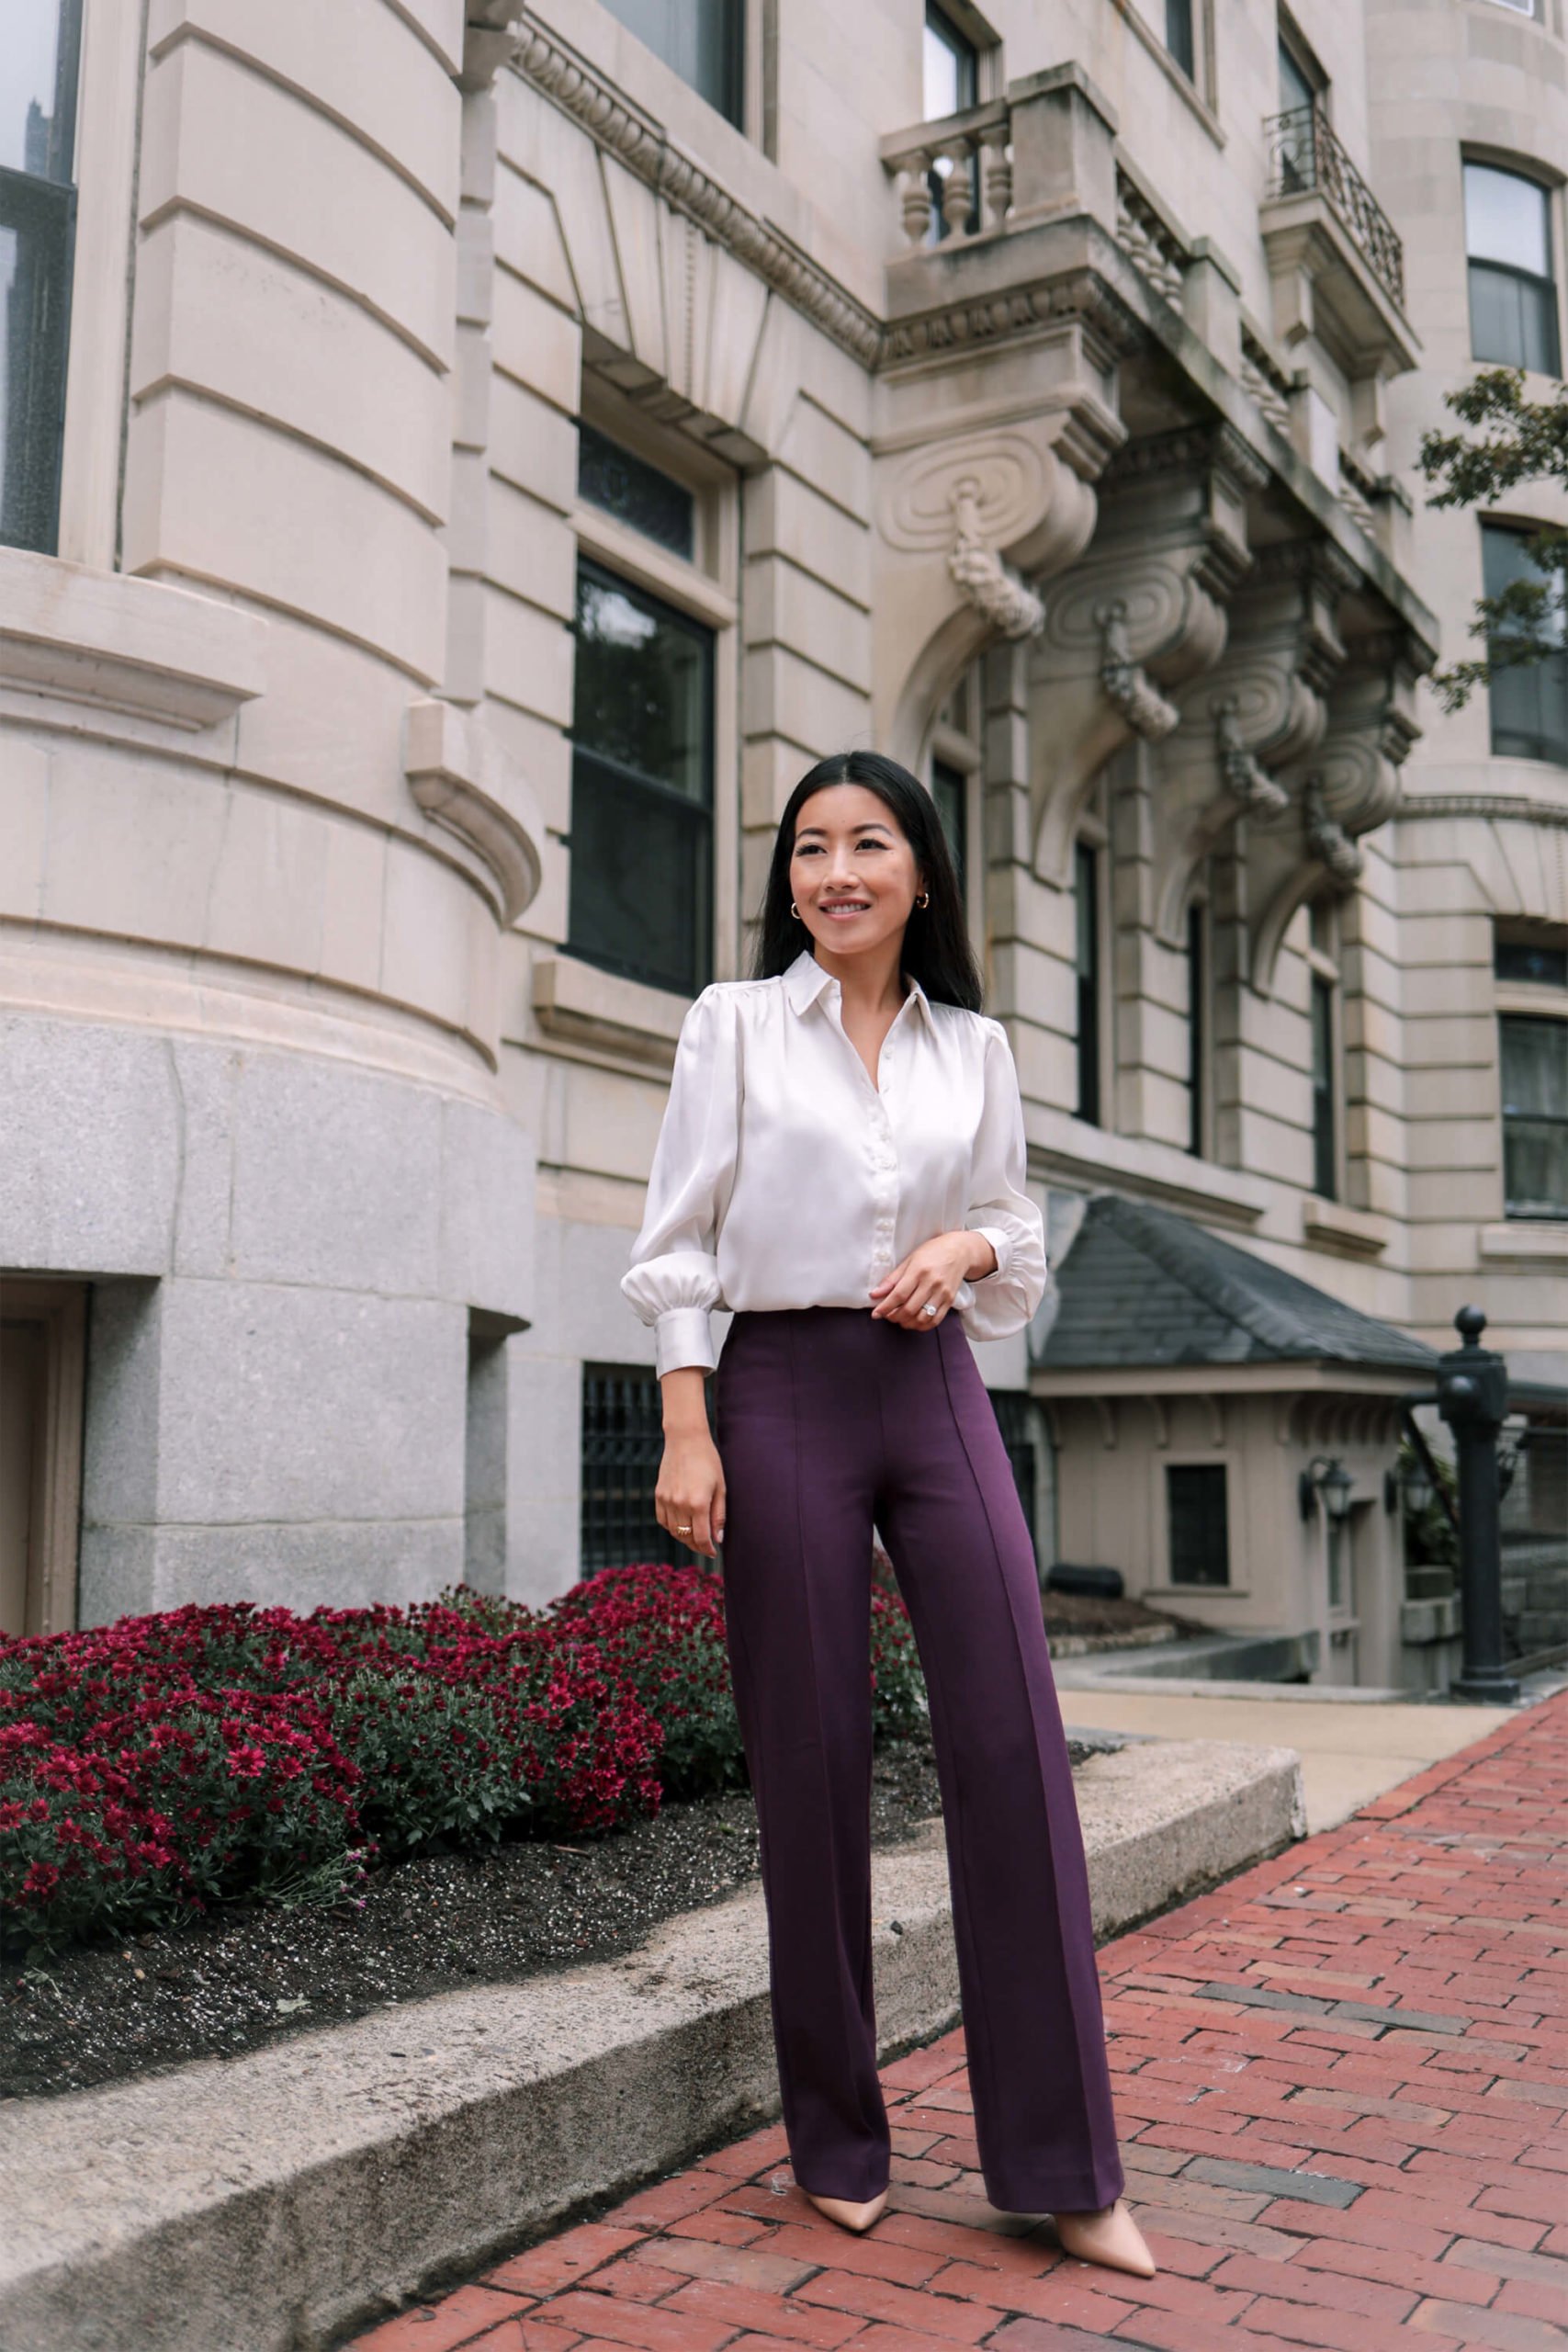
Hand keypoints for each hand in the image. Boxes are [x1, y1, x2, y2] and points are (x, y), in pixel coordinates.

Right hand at [656, 1428, 725, 1556]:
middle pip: (687, 1537)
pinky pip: (663, 1520)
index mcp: (698, 1503)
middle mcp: (680, 1504)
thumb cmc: (708, 1461)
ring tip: (695, 1536)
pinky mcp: (659, 1495)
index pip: (701, 1537)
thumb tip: (717, 1538)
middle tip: (705, 1546)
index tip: (713, 1553)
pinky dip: (671, 1527)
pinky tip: (681, 1524)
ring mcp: (667, 1500)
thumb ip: (719, 1515)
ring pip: (674, 1531)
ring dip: (684, 1537)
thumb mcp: (721, 1487)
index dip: (708, 1549)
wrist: (686, 1440)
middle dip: (697, 1545)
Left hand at [869, 1232, 993, 1329]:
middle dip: (894, 1317)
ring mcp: (942, 1293)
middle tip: (888, 1316)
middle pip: (909, 1309)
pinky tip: (914, 1322)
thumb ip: (892, 1279)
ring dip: (907, 1323)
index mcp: (919, 1271)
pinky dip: (922, 1325)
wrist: (960, 1251)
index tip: (875, 1314)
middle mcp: (932, 1283)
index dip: (885, 1307)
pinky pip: (935, 1320)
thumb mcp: (909, 1260)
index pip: (899, 1295)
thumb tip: (874, 1295)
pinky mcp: (950, 1301)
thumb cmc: (932, 1252)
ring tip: (900, 1319)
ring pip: (922, 1318)